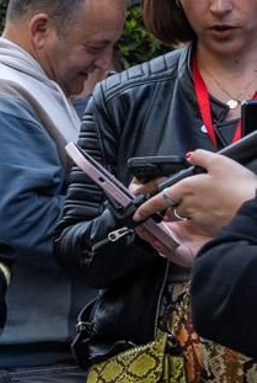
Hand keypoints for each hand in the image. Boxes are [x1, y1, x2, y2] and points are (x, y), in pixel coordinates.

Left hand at [135, 151, 256, 234]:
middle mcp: (189, 205)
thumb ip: (202, 158)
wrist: (256, 209)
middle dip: (178, 204)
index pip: (160, 198)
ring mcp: (200, 218)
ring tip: (210, 202)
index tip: (138, 213)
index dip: (147, 206)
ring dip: (192, 210)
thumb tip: (192, 156)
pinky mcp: (211, 227)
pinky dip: (207, 216)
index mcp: (187, 188)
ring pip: (189, 214)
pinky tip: (220, 209)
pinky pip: (203, 221)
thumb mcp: (221, 162)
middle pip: (175, 207)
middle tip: (194, 196)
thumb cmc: (241, 187)